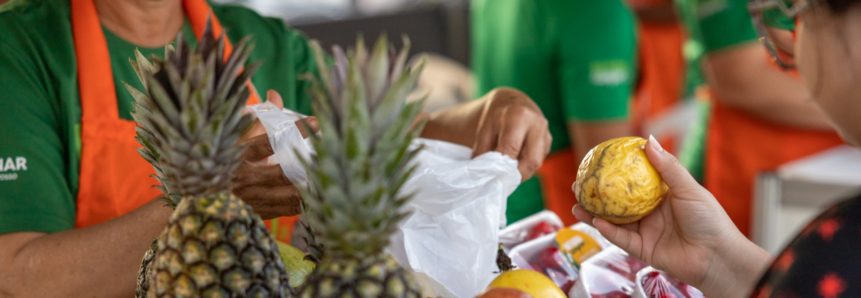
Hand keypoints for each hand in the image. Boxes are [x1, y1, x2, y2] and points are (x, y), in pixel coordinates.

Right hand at [233, 90, 319, 218]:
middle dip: (308, 167)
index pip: (270, 141)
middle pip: (283, 174)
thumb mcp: (241, 137)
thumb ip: (261, 117)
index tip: (317, 122)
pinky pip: (286, 210)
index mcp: (242, 154)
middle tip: (330, 157)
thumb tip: (275, 94)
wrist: (207, 193)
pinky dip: (303, 204)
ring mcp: (252, 198)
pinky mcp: (258, 212)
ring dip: (309, 188)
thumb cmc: (228, 158)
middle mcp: (246, 177)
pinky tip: (317, 197)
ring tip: (329, 178)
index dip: (295, 132)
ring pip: (288, 195)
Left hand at [472, 88, 551, 180]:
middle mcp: (537, 123)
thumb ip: (483, 151)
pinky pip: (538, 160)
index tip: (491, 176)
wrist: (512, 101)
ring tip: (506, 170)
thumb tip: (484, 174)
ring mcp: (546, 133)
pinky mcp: (548, 141)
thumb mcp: (484, 129)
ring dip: (522, 171)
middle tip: (501, 178)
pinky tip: (515, 161)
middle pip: (532, 160)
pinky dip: (526, 165)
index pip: (511, 149)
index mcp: (518, 116)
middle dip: (516, 174)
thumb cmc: (495, 117)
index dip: (501, 167)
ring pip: (537, 163)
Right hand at [572, 136, 771, 297]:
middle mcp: (650, 212)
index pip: (632, 180)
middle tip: (578, 183)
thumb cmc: (710, 221)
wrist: (718, 257)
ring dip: (594, 213)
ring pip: (614, 220)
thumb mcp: (689, 188)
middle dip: (596, 193)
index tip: (596, 161)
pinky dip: (608, 231)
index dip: (614, 172)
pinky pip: (621, 239)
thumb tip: (649, 141)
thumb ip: (667, 166)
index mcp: (660, 195)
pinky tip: (596, 221)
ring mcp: (645, 231)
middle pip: (617, 201)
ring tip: (576, 203)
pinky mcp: (643, 250)